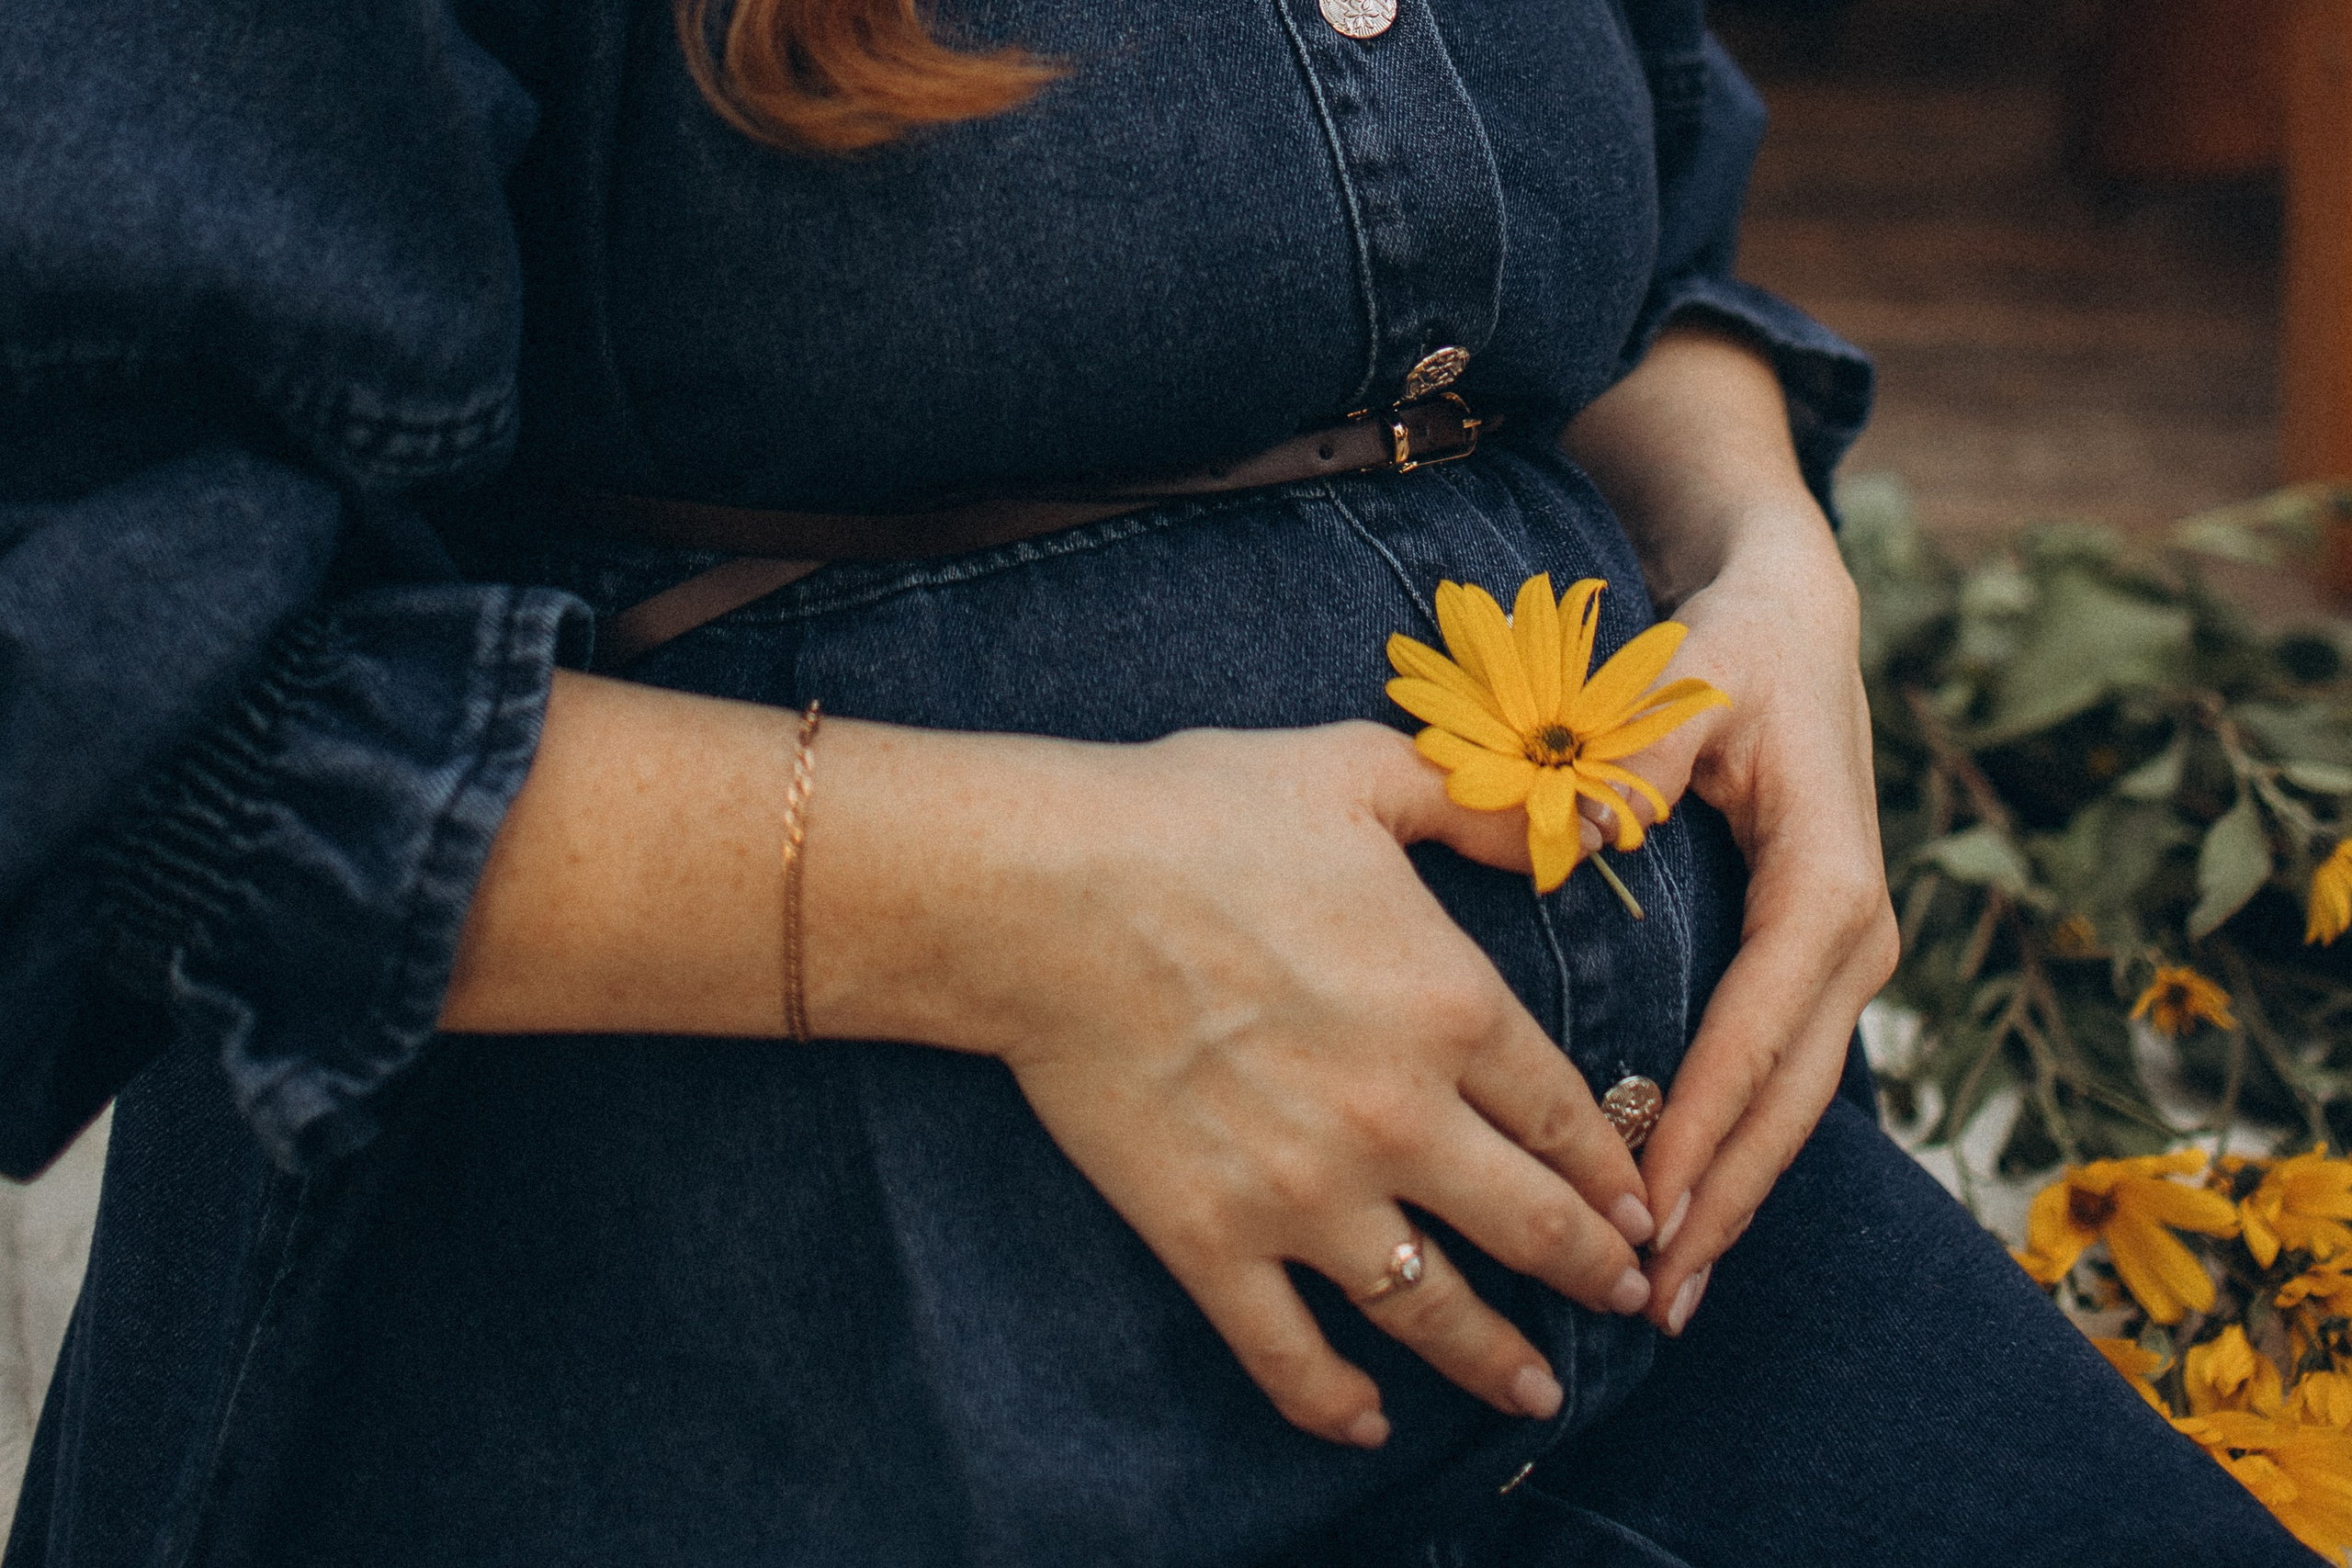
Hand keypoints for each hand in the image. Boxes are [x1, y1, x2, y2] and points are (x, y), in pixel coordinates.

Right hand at [814, 720, 1658, 1445]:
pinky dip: (1332, 1402)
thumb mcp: (1362, 773)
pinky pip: (1287, 1351)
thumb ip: (1478, 811)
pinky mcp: (1211, 1238)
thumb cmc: (1196, 814)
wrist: (1043, 890)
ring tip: (1537, 1393)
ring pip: (1430, 1307)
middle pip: (1529, 1225)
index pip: (1567, 1118)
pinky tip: (1367, 1424)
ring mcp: (1305, 1193)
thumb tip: (1589, 822)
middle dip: (1592, 1272)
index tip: (1641, 1208)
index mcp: (1450, 1006)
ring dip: (1496, 1359)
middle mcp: (1399, 1118)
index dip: (1616, 1173)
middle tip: (1625, 1300)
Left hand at [1576, 512, 1898, 1333]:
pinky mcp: (1816, 962)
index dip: (1704, 1122)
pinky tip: (1689, 1214)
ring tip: (1669, 1289)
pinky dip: (1737, 1147)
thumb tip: (1589, 822)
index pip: (1761, 1027)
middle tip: (1651, 1296)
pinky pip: (1780, 1074)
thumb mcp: (1685, 683)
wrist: (1792, 616)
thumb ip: (1637, 755)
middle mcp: (1854, 933)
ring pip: (1792, 1103)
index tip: (1646, 1203)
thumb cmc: (1728, 648)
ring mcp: (1845, 956)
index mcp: (1826, 880)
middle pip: (1788, 1096)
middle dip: (1723, 1198)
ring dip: (1735, 1193)